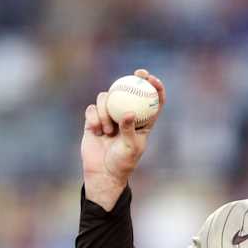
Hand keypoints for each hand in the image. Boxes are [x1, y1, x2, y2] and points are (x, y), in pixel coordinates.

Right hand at [82, 69, 165, 211]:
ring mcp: (109, 116)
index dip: (155, 87)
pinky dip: (94, 118)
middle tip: (136, 74)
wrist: (103, 173)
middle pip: (130, 90)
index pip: (153, 101)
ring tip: (108, 131)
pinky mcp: (94, 120)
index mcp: (143, 121)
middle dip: (134, 78)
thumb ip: (129, 129)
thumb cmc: (122, 163)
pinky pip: (92, 109)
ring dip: (106, 111)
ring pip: (107, 98)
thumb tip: (129, 112)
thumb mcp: (131, 148)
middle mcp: (126, 115)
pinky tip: (96, 130)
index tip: (152, 78)